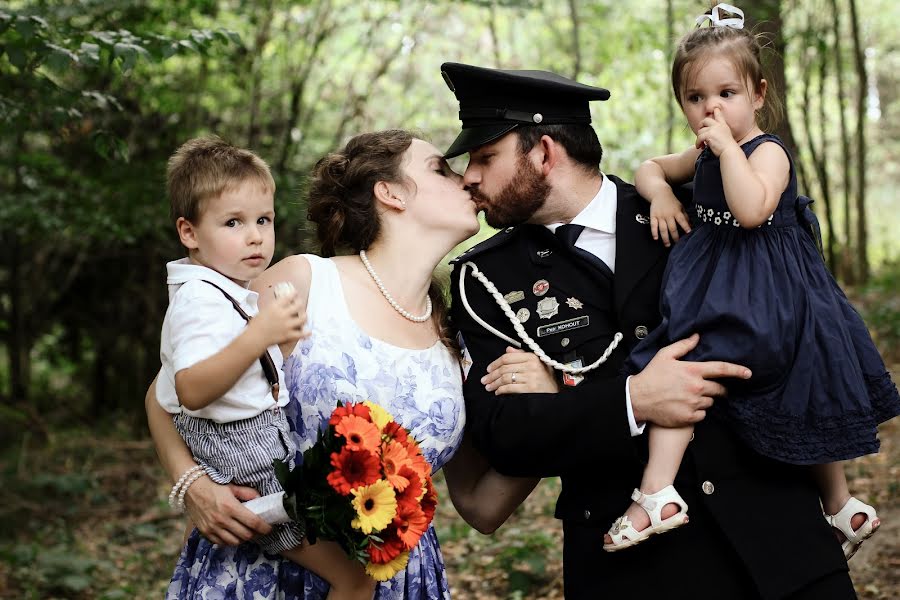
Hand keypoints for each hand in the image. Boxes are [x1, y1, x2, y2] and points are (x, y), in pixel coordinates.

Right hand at [184, 476, 271, 545]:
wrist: (190, 488)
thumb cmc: (212, 485)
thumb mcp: (232, 486)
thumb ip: (247, 493)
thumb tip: (260, 499)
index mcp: (230, 507)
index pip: (253, 522)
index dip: (264, 527)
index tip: (270, 528)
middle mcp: (221, 520)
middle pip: (246, 535)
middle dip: (256, 534)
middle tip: (259, 530)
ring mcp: (212, 528)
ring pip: (234, 542)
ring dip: (243, 539)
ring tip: (247, 532)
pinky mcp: (205, 533)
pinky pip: (221, 543)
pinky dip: (230, 541)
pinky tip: (233, 534)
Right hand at [249, 293, 308, 349]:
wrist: (254, 338)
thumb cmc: (256, 325)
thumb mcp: (264, 311)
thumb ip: (274, 307)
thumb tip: (280, 305)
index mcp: (275, 307)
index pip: (288, 297)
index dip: (294, 294)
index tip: (295, 293)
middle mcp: (283, 314)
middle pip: (298, 305)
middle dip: (300, 303)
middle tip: (300, 303)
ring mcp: (287, 325)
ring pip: (302, 318)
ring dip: (304, 316)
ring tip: (304, 316)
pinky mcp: (288, 335)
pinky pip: (301, 334)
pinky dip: (306, 333)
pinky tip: (308, 332)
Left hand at [481, 347, 558, 393]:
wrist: (558, 391)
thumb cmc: (546, 377)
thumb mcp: (536, 362)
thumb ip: (521, 355)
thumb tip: (507, 349)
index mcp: (531, 357)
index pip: (508, 357)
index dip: (495, 363)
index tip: (488, 369)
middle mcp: (531, 366)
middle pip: (505, 368)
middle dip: (492, 375)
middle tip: (485, 380)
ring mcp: (531, 377)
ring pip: (506, 378)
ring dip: (495, 383)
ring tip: (489, 387)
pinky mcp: (530, 389)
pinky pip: (511, 388)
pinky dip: (502, 390)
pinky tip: (498, 392)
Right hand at [630, 334, 750, 426]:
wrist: (638, 399)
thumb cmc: (651, 376)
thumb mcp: (664, 355)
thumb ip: (683, 346)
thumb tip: (697, 337)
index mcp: (692, 371)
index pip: (721, 369)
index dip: (737, 370)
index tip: (748, 373)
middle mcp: (696, 387)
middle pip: (719, 389)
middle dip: (718, 389)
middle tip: (707, 388)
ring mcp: (694, 403)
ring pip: (710, 402)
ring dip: (705, 400)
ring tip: (689, 397)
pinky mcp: (689, 417)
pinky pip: (702, 414)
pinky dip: (697, 411)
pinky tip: (685, 407)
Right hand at [650, 192, 691, 246]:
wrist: (660, 193)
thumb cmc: (672, 201)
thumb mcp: (681, 207)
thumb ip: (685, 216)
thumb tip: (690, 225)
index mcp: (676, 212)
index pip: (682, 220)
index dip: (685, 227)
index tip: (688, 233)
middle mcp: (668, 215)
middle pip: (672, 227)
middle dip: (675, 236)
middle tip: (677, 243)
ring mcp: (660, 216)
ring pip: (663, 229)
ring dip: (665, 238)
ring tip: (667, 244)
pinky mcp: (653, 216)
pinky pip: (653, 225)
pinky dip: (654, 232)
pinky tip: (656, 238)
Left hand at [695, 108, 737, 156]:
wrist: (729, 151)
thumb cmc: (727, 147)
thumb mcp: (725, 135)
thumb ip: (719, 131)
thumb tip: (709, 131)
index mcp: (723, 125)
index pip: (719, 115)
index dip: (716, 111)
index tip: (715, 109)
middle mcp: (718, 125)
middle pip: (705, 120)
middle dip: (700, 126)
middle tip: (700, 133)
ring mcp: (713, 129)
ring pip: (700, 131)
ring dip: (699, 139)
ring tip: (702, 145)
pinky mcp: (709, 135)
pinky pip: (699, 138)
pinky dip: (698, 143)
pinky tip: (700, 147)